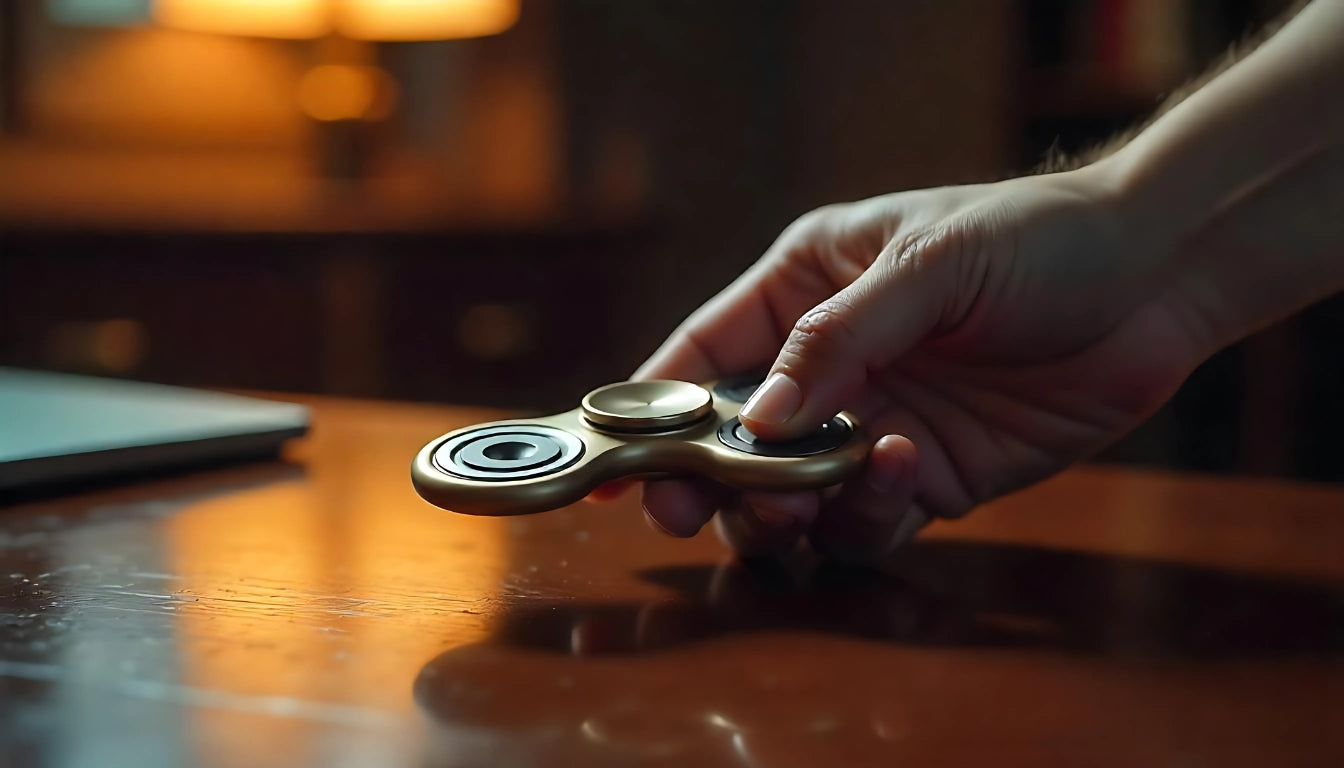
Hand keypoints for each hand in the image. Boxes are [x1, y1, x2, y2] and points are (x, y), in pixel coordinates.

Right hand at [599, 163, 1211, 563]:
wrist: (1154, 280)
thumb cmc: (1035, 239)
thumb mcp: (927, 265)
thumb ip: (836, 340)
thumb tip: (752, 422)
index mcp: (804, 289)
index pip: (702, 353)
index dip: (648, 407)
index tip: (612, 461)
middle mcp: (828, 365)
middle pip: (732, 444)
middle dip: (707, 481)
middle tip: (693, 508)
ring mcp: (873, 425)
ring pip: (792, 497)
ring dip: (788, 508)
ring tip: (814, 492)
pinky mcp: (927, 476)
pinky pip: (870, 520)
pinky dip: (870, 515)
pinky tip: (907, 471)